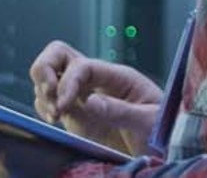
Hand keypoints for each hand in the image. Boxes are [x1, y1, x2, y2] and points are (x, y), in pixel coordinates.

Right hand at [29, 41, 161, 156]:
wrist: (163, 151)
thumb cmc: (164, 131)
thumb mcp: (149, 121)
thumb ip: (120, 111)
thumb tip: (89, 102)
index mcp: (116, 76)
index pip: (82, 66)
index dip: (67, 82)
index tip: (63, 106)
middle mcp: (96, 81)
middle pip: (59, 55)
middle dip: (44, 69)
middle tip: (49, 95)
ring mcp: (83, 97)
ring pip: (49, 77)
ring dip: (43, 92)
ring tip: (53, 116)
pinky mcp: (76, 116)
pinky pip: (49, 101)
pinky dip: (43, 106)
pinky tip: (52, 120)